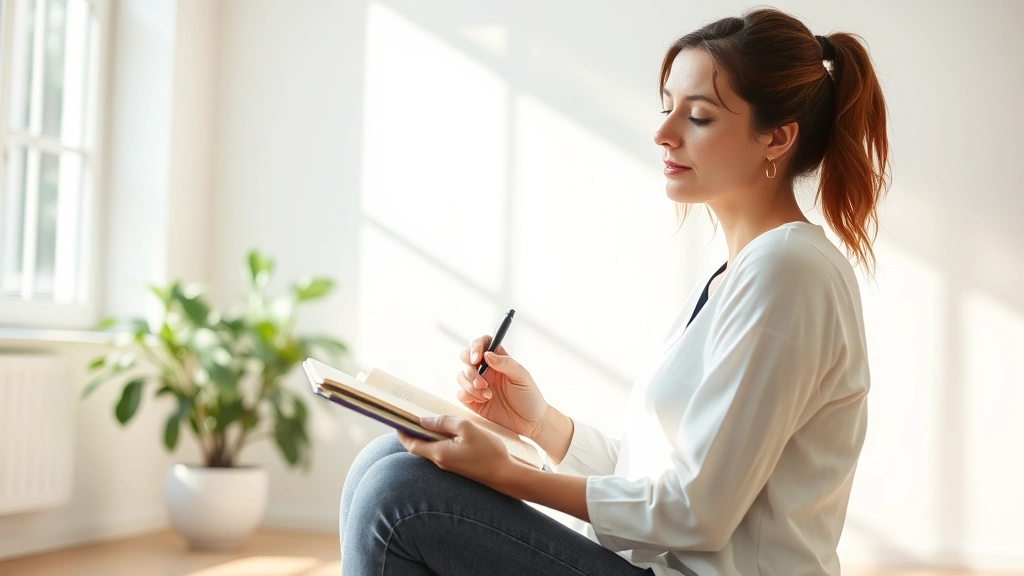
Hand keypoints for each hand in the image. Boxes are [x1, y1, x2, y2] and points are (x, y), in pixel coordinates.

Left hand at [397, 416, 514, 485]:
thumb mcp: (467, 428)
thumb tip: (423, 420)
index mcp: (439, 453)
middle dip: (412, 432)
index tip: (397, 420)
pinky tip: (446, 431)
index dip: (402, 432)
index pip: (411, 444)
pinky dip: (437, 440)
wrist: (505, 475)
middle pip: (418, 447)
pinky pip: (441, 451)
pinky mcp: (457, 466)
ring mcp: (448, 466)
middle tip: (411, 416)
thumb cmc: (488, 452)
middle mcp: (440, 462)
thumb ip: (444, 422)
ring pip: (430, 449)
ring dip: (426, 435)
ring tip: (428, 420)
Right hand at [456, 336, 547, 438]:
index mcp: (498, 360)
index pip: (482, 344)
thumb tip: (487, 354)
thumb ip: (506, 363)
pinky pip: (461, 393)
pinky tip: (482, 401)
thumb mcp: (522, 377)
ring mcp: (478, 385)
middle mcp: (486, 370)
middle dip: (470, 369)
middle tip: (482, 381)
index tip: (477, 358)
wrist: (531, 423)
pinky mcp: (473, 401)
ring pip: (461, 376)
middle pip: (466, 358)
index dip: (475, 346)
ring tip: (488, 395)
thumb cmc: (530, 397)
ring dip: (471, 385)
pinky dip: (468, 395)